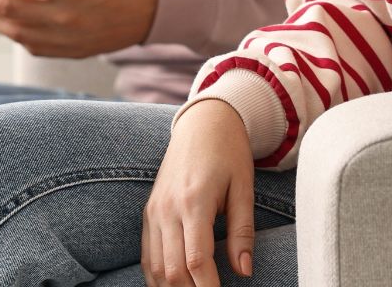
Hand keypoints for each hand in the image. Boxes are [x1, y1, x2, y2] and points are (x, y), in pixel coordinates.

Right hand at [144, 99, 255, 284]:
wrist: (203, 122)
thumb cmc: (229, 153)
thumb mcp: (244, 188)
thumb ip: (242, 231)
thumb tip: (245, 271)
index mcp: (194, 201)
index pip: (196, 259)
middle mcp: (167, 208)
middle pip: (171, 270)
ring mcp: (153, 211)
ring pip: (154, 267)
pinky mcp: (148, 213)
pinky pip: (146, 255)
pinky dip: (157, 276)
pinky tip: (174, 285)